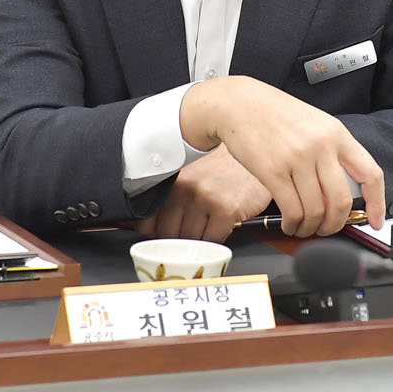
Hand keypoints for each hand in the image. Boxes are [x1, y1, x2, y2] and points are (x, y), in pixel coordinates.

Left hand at [133, 146, 270, 241]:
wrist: (255, 149)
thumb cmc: (221, 166)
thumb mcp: (189, 175)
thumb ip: (168, 198)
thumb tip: (137, 226)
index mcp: (171, 182)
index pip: (147, 223)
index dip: (157, 235)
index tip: (165, 236)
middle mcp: (185, 189)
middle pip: (170, 236)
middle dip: (180, 240)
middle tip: (193, 230)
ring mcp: (205, 198)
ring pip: (192, 241)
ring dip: (201, 240)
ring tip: (210, 223)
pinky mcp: (225, 209)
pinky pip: (213, 240)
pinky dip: (218, 238)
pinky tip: (223, 223)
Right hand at [180, 76, 385, 236]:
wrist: (238, 103)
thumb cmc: (274, 114)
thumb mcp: (314, 123)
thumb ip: (331, 151)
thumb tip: (344, 189)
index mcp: (336, 133)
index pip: (370, 173)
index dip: (377, 203)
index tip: (375, 220)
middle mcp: (321, 146)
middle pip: (342, 200)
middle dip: (336, 224)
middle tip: (328, 229)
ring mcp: (297, 159)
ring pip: (317, 210)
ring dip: (312, 228)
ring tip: (304, 227)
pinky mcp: (273, 172)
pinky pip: (293, 210)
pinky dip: (294, 224)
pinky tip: (290, 223)